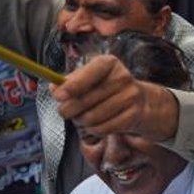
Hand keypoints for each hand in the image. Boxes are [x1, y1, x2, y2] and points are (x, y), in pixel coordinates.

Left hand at [51, 54, 176, 140]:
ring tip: (84, 117)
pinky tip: (97, 123)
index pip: (90, 72)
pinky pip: (102, 129)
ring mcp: (130, 96)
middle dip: (68, 110)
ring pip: (92, 117)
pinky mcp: (133, 115)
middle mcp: (122, 77)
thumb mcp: (89, 78)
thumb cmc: (106, 88)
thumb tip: (54, 88)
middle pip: (85, 100)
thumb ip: (69, 82)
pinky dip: (94, 130)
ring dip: (81, 121)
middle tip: (66, 111)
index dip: (72, 85)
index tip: (58, 96)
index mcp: (109, 63)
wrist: (139, 101)